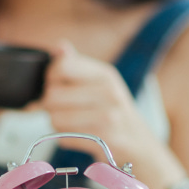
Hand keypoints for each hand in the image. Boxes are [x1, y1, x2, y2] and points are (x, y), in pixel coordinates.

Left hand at [38, 40, 160, 166]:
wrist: (139, 143)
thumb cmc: (112, 109)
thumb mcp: (99, 82)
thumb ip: (75, 64)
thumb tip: (59, 45)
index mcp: (104, 74)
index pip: (61, 66)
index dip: (51, 78)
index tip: (57, 85)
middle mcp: (109, 92)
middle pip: (52, 95)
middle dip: (50, 106)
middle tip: (63, 109)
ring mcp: (109, 117)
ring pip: (55, 118)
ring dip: (57, 123)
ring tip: (72, 123)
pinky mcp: (104, 140)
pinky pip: (64, 137)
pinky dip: (65, 139)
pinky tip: (80, 135)